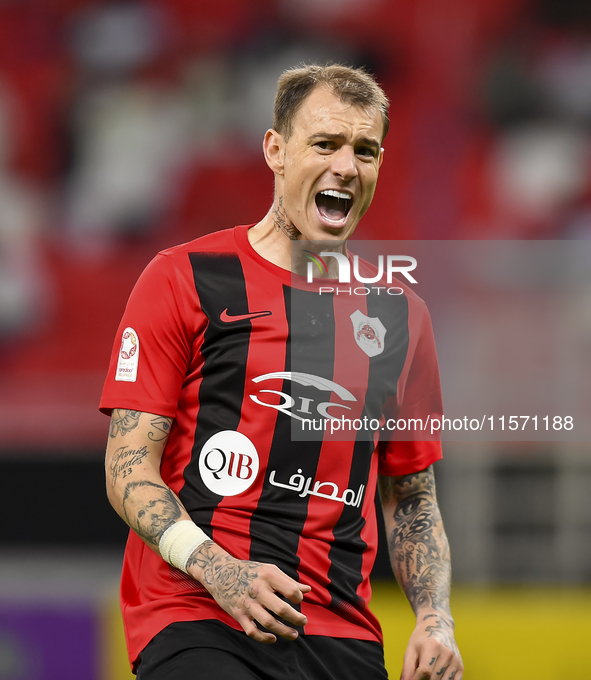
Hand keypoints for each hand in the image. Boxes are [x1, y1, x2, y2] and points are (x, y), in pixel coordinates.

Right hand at [186, 541, 310, 643]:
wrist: (221, 573)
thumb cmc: (250, 571)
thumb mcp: (269, 570)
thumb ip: (288, 581)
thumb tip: (307, 590)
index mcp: (268, 576)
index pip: (290, 590)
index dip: (298, 598)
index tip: (298, 600)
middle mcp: (258, 590)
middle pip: (281, 609)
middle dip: (296, 618)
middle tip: (304, 622)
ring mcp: (248, 604)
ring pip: (269, 623)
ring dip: (284, 631)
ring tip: (294, 634)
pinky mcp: (239, 614)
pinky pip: (252, 631)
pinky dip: (264, 638)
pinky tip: (273, 638)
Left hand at [400, 611, 462, 679]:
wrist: (439, 626)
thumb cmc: (423, 638)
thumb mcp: (411, 649)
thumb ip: (407, 668)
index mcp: (432, 646)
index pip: (425, 671)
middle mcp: (447, 653)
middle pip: (433, 679)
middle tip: (419, 675)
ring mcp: (455, 661)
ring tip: (428, 674)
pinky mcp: (461, 667)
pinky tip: (437, 675)